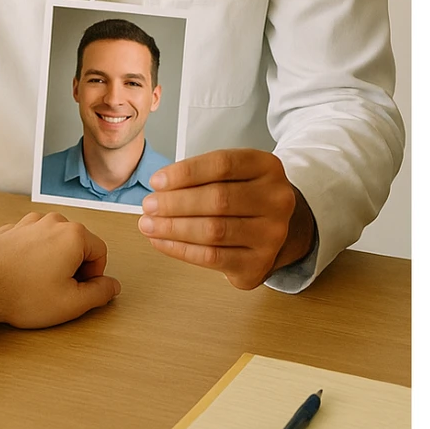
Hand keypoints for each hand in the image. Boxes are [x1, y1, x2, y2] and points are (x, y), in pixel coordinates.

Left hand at [0, 211, 119, 328]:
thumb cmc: (22, 296)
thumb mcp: (72, 303)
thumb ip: (100, 293)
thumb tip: (111, 285)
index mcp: (73, 235)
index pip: (100, 252)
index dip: (94, 276)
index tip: (78, 290)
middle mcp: (52, 221)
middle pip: (78, 243)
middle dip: (74, 266)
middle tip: (58, 290)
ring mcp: (29, 222)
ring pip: (55, 241)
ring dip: (54, 260)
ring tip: (38, 283)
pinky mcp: (12, 229)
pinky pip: (35, 241)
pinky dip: (34, 256)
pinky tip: (23, 275)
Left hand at [136, 150, 314, 289]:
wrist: (281, 229)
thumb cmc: (245, 196)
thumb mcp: (234, 174)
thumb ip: (202, 176)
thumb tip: (159, 189)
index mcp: (268, 168)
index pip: (222, 165)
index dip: (185, 173)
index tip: (157, 181)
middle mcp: (276, 200)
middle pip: (218, 199)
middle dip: (175, 203)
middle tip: (148, 205)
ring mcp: (272, 235)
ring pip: (213, 230)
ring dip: (173, 228)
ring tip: (148, 224)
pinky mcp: (259, 263)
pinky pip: (212, 257)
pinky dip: (180, 249)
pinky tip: (161, 242)